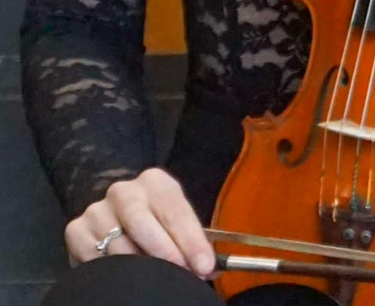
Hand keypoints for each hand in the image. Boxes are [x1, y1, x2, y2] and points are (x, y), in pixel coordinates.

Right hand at [64, 167, 215, 276]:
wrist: (116, 216)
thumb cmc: (156, 222)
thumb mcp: (176, 224)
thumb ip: (192, 242)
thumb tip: (209, 267)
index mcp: (155, 182)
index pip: (174, 208)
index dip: (191, 239)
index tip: (204, 265)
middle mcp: (124, 191)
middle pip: (140, 220)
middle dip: (163, 252)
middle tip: (179, 275)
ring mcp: (97, 209)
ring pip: (117, 244)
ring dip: (138, 268)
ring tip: (153, 281)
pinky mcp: (76, 230)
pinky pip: (94, 258)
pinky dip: (111, 272)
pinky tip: (123, 278)